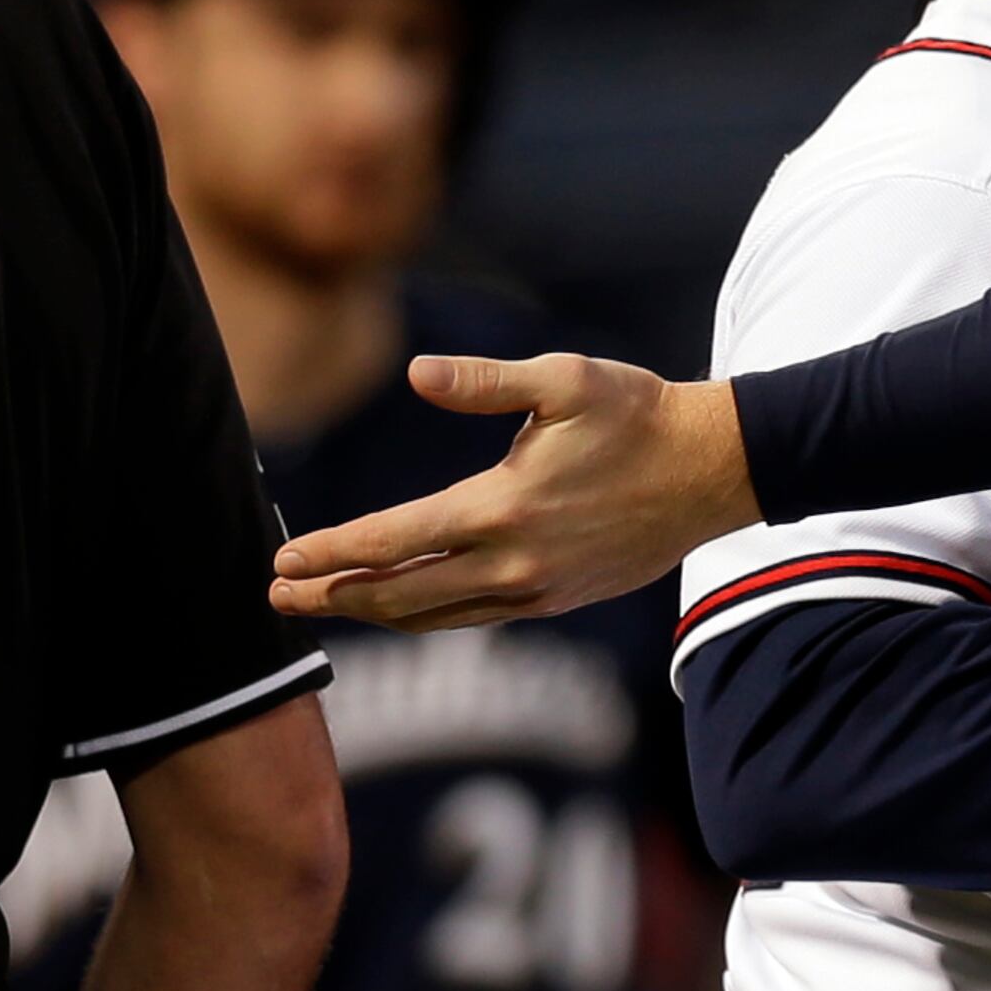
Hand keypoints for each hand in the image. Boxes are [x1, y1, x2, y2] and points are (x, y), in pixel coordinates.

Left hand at [268, 354, 756, 630]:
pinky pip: (474, 617)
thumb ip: (485, 381)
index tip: (282, 557)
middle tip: (278, 593)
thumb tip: (417, 373)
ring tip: (326, 605)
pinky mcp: (558, 599)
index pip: (393, 540)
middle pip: (399, 594)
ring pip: (434, 615)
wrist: (712, 470)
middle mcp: (514, 560)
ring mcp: (537, 589)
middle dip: (332, 595)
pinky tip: (404, 605)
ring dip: (373, 613)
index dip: (330, 551)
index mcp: (504, 505)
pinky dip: (426, 615)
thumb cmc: (638, 414)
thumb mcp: (565, 380)